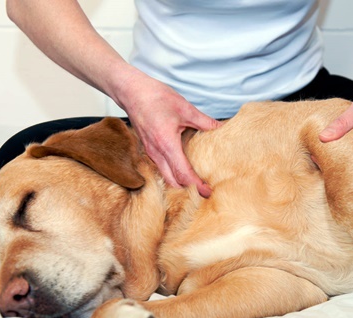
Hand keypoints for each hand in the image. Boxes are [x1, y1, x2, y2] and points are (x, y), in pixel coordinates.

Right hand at [116, 70, 221, 196]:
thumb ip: (205, 121)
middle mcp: (157, 153)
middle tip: (205, 191)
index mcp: (167, 144)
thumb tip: (222, 128)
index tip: (208, 192)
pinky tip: (184, 170)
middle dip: (189, 190)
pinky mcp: (149, 150)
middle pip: (174, 182)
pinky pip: (161, 168)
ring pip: (166, 177)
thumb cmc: (155, 97)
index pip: (183, 174)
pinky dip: (173, 174)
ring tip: (197, 183)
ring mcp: (151, 153)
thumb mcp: (185, 108)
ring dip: (181, 183)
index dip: (196, 186)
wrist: (131, 91)